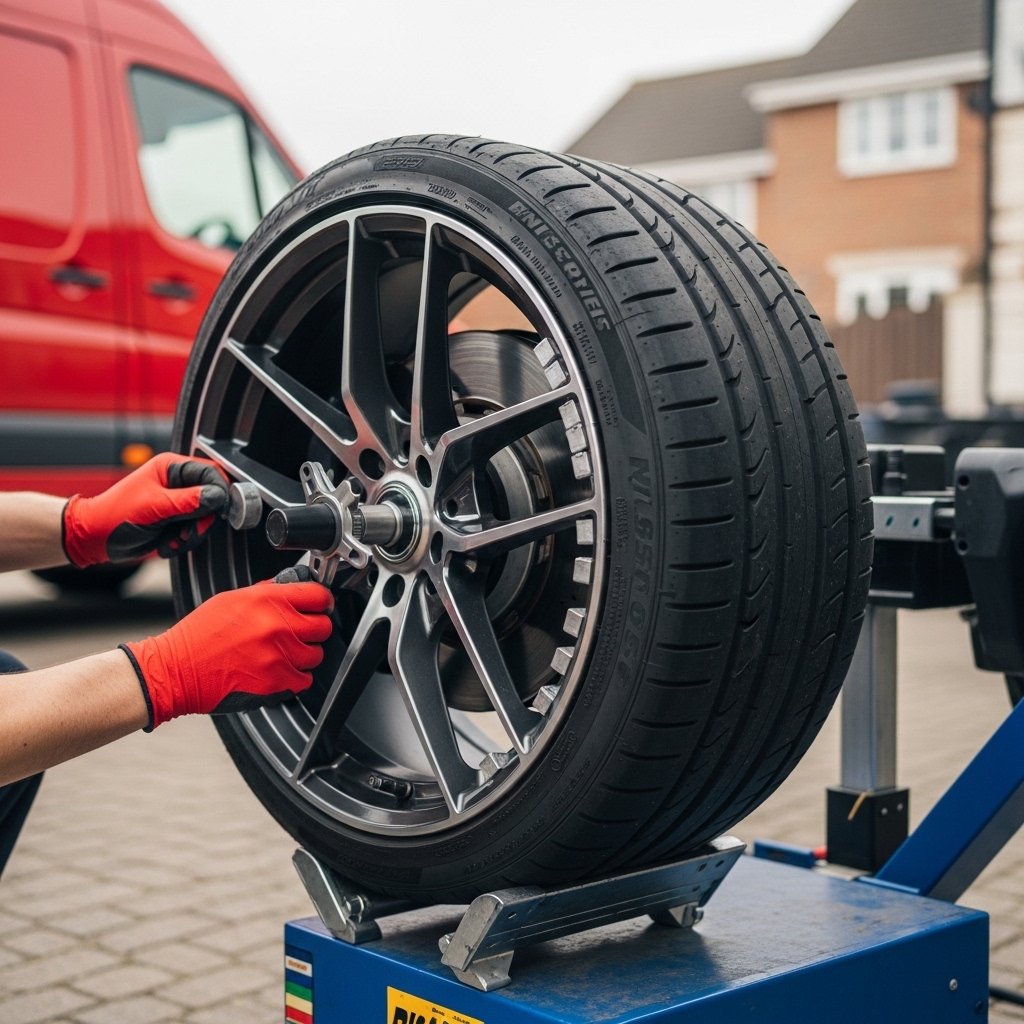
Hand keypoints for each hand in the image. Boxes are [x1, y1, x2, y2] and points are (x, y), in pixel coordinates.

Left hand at [62, 453, 228, 566]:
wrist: (95, 538)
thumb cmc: (115, 515)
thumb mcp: (154, 507)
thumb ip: (188, 501)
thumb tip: (218, 496)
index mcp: (171, 468)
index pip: (211, 472)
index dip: (219, 491)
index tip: (219, 510)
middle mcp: (177, 483)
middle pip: (213, 497)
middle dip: (203, 519)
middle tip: (188, 530)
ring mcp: (177, 503)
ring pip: (206, 518)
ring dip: (192, 534)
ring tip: (173, 538)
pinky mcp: (176, 521)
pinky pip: (194, 531)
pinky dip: (184, 541)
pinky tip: (167, 542)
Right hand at [120, 579, 333, 728]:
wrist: (176, 669)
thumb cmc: (199, 635)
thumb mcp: (232, 599)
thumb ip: (266, 593)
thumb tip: (290, 589)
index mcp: (267, 600)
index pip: (318, 595)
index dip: (321, 601)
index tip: (319, 606)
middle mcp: (276, 625)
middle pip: (323, 626)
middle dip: (314, 629)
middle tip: (301, 632)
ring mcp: (278, 655)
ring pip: (316, 654)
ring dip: (304, 655)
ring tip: (284, 654)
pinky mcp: (275, 681)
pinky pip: (304, 679)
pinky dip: (296, 678)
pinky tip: (280, 671)